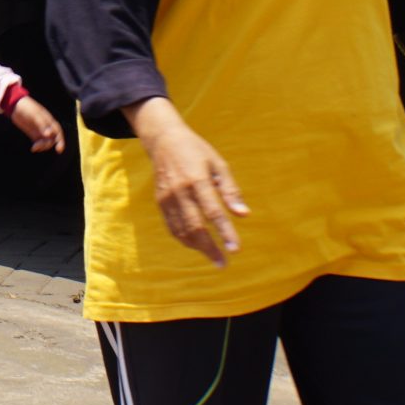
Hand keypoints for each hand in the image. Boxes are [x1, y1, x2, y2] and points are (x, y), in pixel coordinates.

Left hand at [10, 96, 65, 153]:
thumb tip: (48, 135)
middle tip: (38, 146)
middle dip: (48, 145)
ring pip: (45, 142)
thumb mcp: (35, 115)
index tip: (58, 150)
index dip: (60, 141)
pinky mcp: (33, 133)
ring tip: (34, 147)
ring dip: (42, 146)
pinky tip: (33, 148)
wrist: (15, 106)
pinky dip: (38, 147)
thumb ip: (41, 125)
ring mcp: (39, 130)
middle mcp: (46, 127)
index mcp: (49, 121)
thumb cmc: (27, 108)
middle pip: (52, 139)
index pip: (58, 132)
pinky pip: (38, 142)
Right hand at [127, 97, 248, 267]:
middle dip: (210, 248)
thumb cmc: (196, 151)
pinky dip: (185, 239)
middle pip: (195, 227)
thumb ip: (231, 190)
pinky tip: (197, 244)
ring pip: (181, 230)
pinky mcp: (160, 202)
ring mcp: (167, 197)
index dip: (225, 232)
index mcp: (197, 179)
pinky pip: (172, 227)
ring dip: (198, 247)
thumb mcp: (219, 164)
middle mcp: (180, 191)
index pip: (213, 212)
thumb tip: (244, 215)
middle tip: (224, 263)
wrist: (164, 140)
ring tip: (214, 257)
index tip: (236, 249)